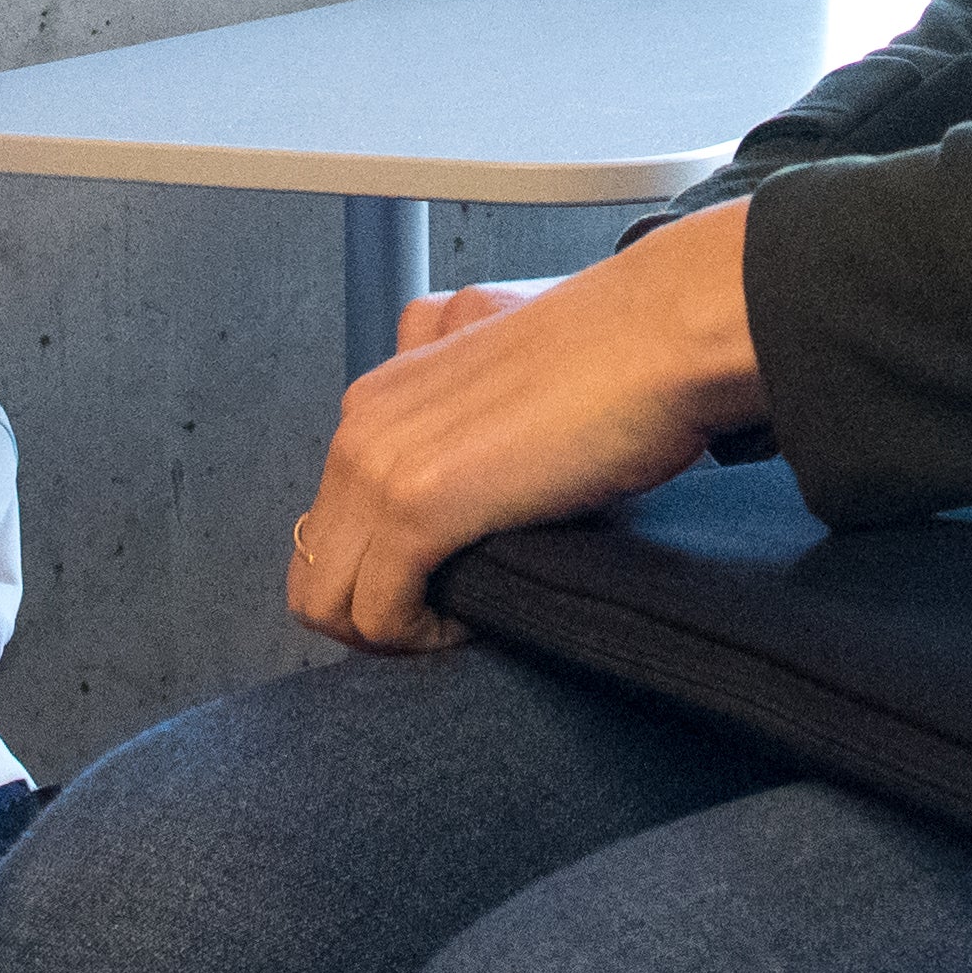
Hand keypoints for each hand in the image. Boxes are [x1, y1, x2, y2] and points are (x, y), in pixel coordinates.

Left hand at [284, 203, 766, 650]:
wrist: (658, 334)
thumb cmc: (610, 359)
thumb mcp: (504, 384)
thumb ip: (459, 422)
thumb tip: (465, 491)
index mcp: (378, 399)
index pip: (327, 524)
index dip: (376, 575)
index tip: (438, 590)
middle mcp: (362, 425)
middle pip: (312, 572)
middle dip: (371, 619)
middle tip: (443, 624)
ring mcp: (382, 465)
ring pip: (328, 605)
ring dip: (392, 635)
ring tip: (462, 623)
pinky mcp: (419, 505)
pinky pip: (381, 614)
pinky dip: (425, 638)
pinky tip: (481, 617)